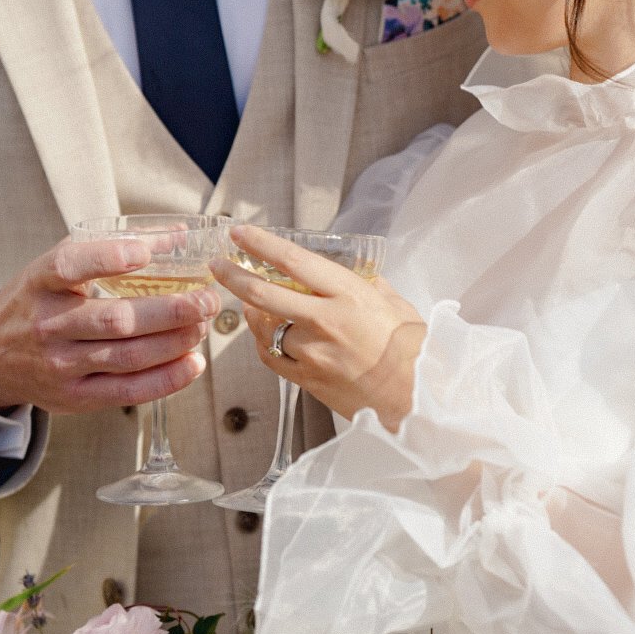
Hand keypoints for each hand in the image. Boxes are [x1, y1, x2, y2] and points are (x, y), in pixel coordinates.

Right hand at [0, 237, 219, 413]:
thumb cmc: (39, 300)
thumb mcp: (58, 264)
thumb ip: (112, 246)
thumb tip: (176, 235)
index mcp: (41, 282)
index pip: (69, 266)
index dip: (108, 258)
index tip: (144, 252)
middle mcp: (49, 325)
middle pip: (114, 320)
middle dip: (170, 310)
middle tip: (207, 299)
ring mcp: (60, 365)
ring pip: (127, 357)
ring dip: (175, 342)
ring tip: (204, 326)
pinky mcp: (74, 397)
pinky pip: (127, 391)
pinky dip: (166, 379)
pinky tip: (193, 363)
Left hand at [209, 226, 425, 429]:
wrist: (417, 400)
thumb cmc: (412, 350)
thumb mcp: (395, 303)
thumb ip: (368, 284)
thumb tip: (352, 272)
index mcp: (348, 295)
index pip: (293, 261)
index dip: (260, 244)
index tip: (239, 233)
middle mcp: (324, 321)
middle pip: (264, 293)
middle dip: (234, 275)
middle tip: (217, 264)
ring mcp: (312, 353)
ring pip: (263, 326)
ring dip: (251, 312)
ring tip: (248, 301)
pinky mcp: (307, 380)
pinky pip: (271, 356)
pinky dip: (263, 342)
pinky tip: (263, 334)